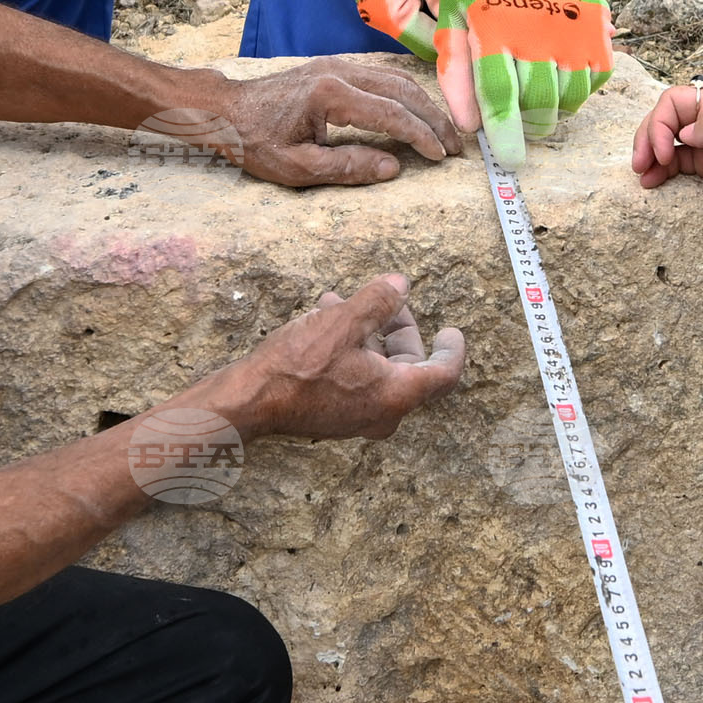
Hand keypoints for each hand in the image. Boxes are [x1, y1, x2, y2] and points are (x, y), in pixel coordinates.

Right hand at [207, 273, 465, 441]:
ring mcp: (357, 418)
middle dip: (399, 329)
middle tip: (387, 301)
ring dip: (367, 334)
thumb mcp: (343, 322)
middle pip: (409, 368)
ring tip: (341, 302)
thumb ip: (379, 301)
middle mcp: (383, 413)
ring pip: (378, 371)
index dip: (452, 349)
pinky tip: (325, 320)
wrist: (249, 401)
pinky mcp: (334, 415)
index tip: (452, 330)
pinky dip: (350, 350)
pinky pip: (356, 379)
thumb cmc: (298, 365)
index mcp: (396, 395)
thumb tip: (401, 284)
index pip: (444, 374)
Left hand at [219, 58, 461, 186]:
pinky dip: (405, 95)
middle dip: (433, 119)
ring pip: (395, 79)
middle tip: (455, 147)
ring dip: (423, 105)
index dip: (421, 137)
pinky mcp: (334, 67)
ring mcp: (337, 64)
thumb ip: (347, 167)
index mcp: (330, 94)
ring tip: (443, 132)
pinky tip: (417, 113)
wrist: (224, 110)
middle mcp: (338, 71)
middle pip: (402, 90)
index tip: (441, 158)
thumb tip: (393, 168)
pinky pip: (381, 77)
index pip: (391, 114)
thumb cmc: (254, 142)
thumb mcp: (296, 168)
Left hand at [436, 0, 611, 165]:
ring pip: (571, 94)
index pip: (500, 93)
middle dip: (532, 126)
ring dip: (556, 110)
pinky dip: (581, 88)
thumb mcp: (451, 16)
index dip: (505, 133)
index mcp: (493, 27)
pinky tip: (562, 78)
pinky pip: (595, 74)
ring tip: (541, 103)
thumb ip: (456, 71)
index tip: (510, 161)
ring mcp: (570, 25)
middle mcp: (535, 28)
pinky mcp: (594, 22)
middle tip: (524, 129)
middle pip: (540, 100)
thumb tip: (467, 125)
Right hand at [632, 82, 702, 252]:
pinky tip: (651, 182)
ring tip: (643, 175)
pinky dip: (658, 169)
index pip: (677, 101)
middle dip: (649, 138)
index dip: (661, 124)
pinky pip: (673, 162)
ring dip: (649, 154)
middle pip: (667, 118)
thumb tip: (685, 132)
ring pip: (666, 140)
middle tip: (641, 165)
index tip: (662, 153)